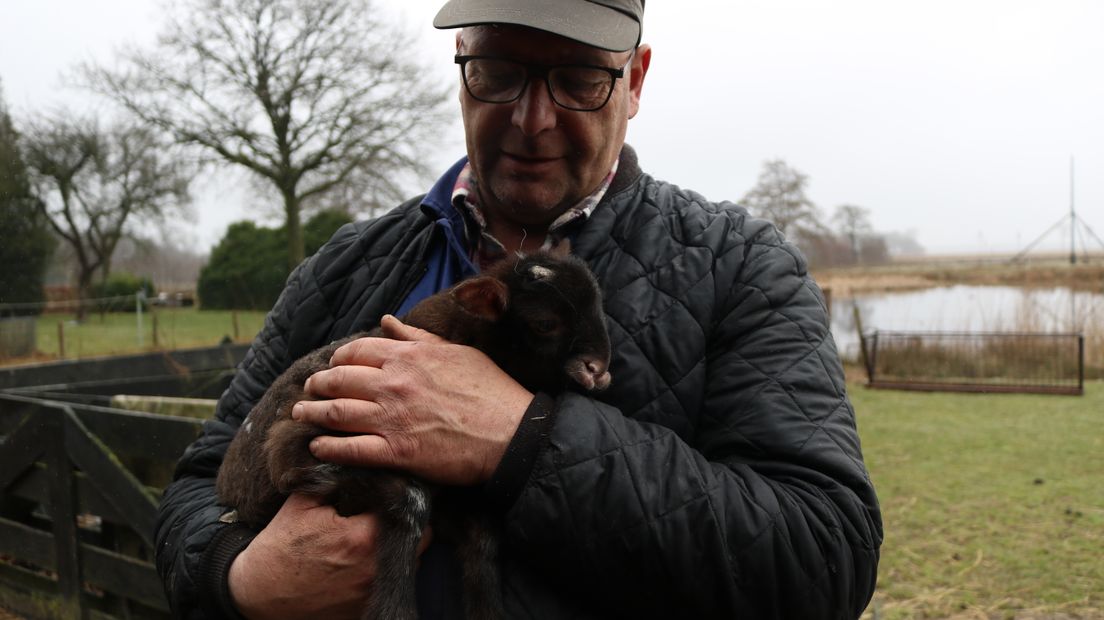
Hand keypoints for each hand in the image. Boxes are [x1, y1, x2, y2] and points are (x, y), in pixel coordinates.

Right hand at [228, 493, 430, 618]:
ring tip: (377, 538)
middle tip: (390, 516)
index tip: (393, 495)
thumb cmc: (280, 545)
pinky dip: (385, 571)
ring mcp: (370, 592)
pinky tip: (367, 561)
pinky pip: (391, 584)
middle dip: (407, 525)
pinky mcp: (364, 608)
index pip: (405, 511)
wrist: (258, 591)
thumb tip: (362, 464)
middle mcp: (373, 567)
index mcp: (361, 536)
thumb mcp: (303, 502)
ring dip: (399, 549)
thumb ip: (337, 480)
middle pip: (420, 540)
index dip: (402, 500)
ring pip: (410, 564)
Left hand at [293, 315, 532, 485]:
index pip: (357, 351)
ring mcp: (392, 419)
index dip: (339, 359)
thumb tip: (387, 322)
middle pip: (338, 380)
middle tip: (308, 391)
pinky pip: (351, 449)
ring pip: (336, 413)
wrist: (511, 433)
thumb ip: (418, 338)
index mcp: (408, 358)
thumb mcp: (457, 352)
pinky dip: (329, 447)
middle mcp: (393, 385)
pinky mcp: (396, 453)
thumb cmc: (491, 390)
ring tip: (301, 415)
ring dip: (312, 414)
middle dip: (317, 385)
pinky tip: (317, 446)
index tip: (334, 366)